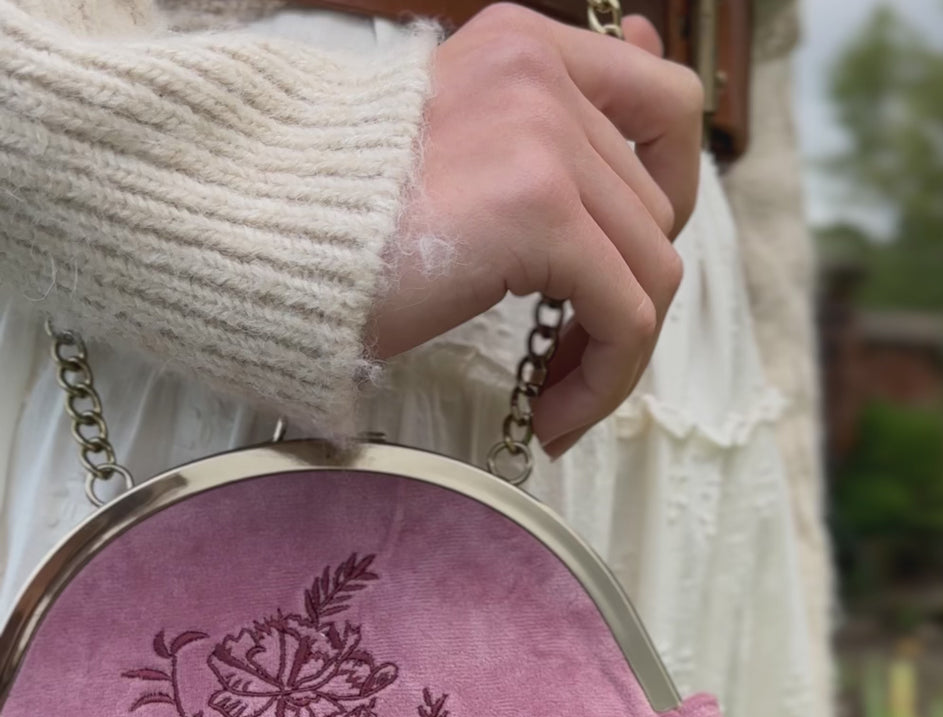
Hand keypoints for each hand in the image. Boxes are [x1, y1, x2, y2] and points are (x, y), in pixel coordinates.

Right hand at [367, 4, 702, 453]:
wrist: (250, 238)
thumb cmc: (328, 218)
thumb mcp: (449, 150)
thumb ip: (547, 127)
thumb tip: (642, 60)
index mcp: (520, 48)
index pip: (664, 102)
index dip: (667, 195)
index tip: (620, 264)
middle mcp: (541, 75)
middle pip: (656, 211)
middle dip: (623, 297)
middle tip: (566, 358)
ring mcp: (545, 137)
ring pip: (653, 271)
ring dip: (613, 354)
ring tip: (554, 399)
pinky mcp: (540, 210)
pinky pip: (625, 318)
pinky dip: (602, 383)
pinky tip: (550, 416)